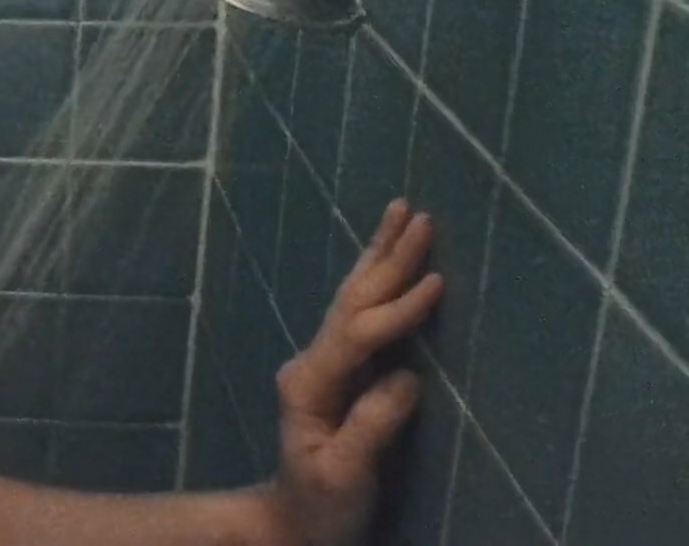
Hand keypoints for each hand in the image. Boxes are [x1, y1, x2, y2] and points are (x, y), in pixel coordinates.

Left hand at [266, 199, 443, 545]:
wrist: (292, 523)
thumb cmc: (320, 506)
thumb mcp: (344, 476)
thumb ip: (371, 427)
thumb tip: (407, 378)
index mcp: (310, 384)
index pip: (359, 335)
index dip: (398, 311)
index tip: (437, 282)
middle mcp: (312, 364)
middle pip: (353, 300)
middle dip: (387, 257)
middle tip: (417, 214)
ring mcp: (324, 364)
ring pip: (354, 298)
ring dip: (380, 256)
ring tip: (401, 214)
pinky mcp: (341, 371)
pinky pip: (363, 315)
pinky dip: (379, 282)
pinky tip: (388, 260)